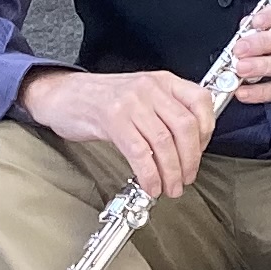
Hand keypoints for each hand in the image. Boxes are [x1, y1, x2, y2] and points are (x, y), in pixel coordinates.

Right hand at [21, 64, 220, 200]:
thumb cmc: (102, 98)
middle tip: (187, 178)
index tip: (201, 152)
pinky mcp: (112, 120)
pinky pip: (140, 153)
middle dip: (191, 159)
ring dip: (171, 172)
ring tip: (171, 188)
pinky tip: (150, 186)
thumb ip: (166, 110)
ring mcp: (131, 103)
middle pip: (185, 127)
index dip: (207, 132)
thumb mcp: (142, 95)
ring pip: (164, 143)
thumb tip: (190, 142)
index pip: (201, 102)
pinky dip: (149, 174)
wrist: (63, 94)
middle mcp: (151, 88)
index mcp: (163, 81)